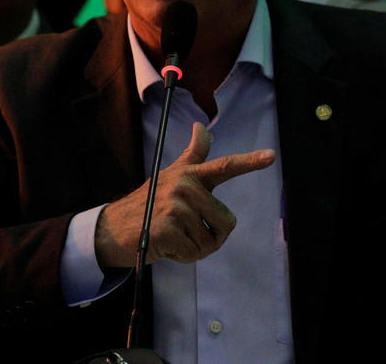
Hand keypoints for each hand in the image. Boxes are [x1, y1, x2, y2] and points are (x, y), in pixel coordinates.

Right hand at [94, 122, 275, 267]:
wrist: (113, 228)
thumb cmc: (148, 203)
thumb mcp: (171, 175)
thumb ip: (193, 156)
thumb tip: (202, 127)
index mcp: (189, 175)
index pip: (224, 166)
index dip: (250, 161)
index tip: (271, 156)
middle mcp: (185, 187)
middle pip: (227, 222)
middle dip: (213, 236)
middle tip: (188, 232)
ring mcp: (176, 207)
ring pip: (210, 242)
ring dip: (195, 249)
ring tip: (173, 237)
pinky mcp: (168, 229)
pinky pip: (194, 253)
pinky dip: (183, 257)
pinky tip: (166, 246)